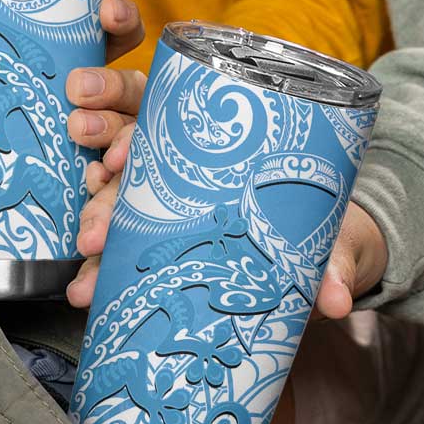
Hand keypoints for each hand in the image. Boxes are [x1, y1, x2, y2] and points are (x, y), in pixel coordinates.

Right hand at [69, 166, 388, 320]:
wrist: (331, 254)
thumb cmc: (329, 226)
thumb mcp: (335, 236)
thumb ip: (335, 262)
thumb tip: (337, 300)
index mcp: (222, 146)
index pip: (161, 122)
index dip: (132, 134)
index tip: (117, 159)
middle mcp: (187, 170)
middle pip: (128, 167)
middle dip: (103, 195)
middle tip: (94, 231)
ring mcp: (171, 208)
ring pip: (116, 207)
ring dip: (94, 231)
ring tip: (85, 262)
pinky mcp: (166, 245)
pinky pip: (123, 251)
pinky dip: (100, 270)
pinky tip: (86, 289)